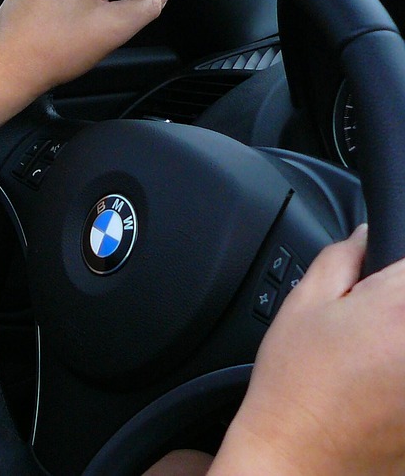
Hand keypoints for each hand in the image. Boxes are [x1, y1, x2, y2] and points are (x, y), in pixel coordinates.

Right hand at [213, 225, 404, 474]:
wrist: (303, 458)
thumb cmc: (297, 386)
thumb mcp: (303, 305)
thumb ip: (341, 257)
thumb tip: (368, 238)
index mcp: (401, 305)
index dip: (394, 269)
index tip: (379, 284)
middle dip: (395, 305)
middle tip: (373, 327)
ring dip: (396, 341)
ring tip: (375, 361)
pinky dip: (399, 374)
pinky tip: (381, 387)